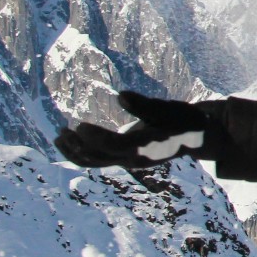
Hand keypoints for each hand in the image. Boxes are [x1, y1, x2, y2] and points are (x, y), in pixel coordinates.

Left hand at [55, 91, 213, 168]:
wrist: (197, 137)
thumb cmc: (185, 120)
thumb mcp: (170, 110)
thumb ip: (145, 105)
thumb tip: (120, 95)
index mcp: (146, 148)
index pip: (114, 146)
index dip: (95, 138)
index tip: (79, 125)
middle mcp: (134, 159)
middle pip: (99, 159)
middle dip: (77, 147)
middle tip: (61, 131)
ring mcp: (128, 161)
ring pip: (95, 162)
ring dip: (75, 152)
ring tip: (59, 137)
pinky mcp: (125, 158)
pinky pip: (99, 160)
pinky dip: (83, 152)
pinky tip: (72, 140)